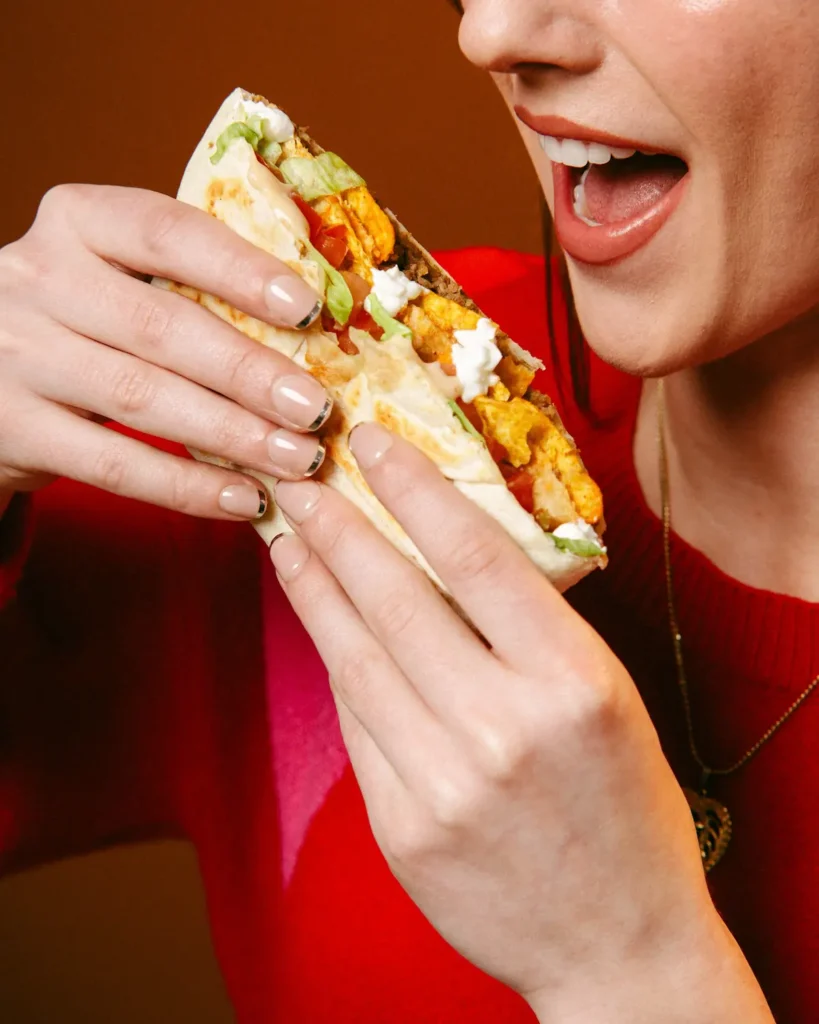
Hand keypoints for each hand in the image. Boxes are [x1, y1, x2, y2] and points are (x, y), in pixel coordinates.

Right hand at [0, 184, 329, 518]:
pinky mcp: (13, 429)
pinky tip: (245, 499)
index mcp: (79, 221)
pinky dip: (188, 486)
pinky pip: (114, 464)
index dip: (240, 270)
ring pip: (140, 397)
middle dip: (249, 371)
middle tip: (316, 409)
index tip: (309, 309)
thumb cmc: (83, 319)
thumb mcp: (117, 278)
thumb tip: (319, 325)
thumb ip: (191, 285)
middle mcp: (39, 278)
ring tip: (298, 460)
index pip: (166, 230)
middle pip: (160, 326)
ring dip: (232, 434)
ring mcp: (19, 355)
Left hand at [268, 425, 772, 1022]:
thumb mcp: (609, 698)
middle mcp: (502, 726)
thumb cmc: (624, 809)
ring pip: (355, 657)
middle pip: (396, 598)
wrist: (618, 943)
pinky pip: (355, 722)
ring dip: (314, 589)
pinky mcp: (399, 828)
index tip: (370, 444)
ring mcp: (442, 783)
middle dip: (337, 528)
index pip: (475, 557)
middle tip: (299, 482)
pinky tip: (320, 622)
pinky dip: (335, 662)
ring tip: (288, 542)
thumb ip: (534, 630)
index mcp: (572, 681)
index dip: (413, 489)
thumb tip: (446, 554)